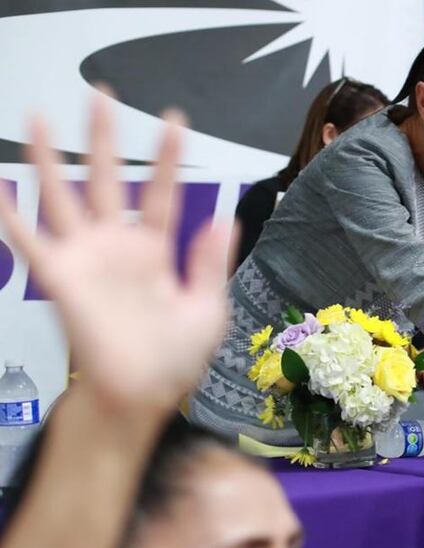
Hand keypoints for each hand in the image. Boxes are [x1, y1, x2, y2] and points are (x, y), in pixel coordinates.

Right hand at [0, 93, 232, 414]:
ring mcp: (86, 259)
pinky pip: (31, 242)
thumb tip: (224, 219)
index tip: (175, 121)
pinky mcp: (61, 279)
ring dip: (49, 159)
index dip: (168, 159)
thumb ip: (210, 263)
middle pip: (108, 180)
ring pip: (63, 196)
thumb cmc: (174, 358)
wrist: (142, 394)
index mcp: (155, 252)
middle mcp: (117, 247)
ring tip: (40, 118)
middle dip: (105, 139)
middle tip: (104, 97)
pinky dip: (12, 216)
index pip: (163, 194)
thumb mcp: (207, 308)